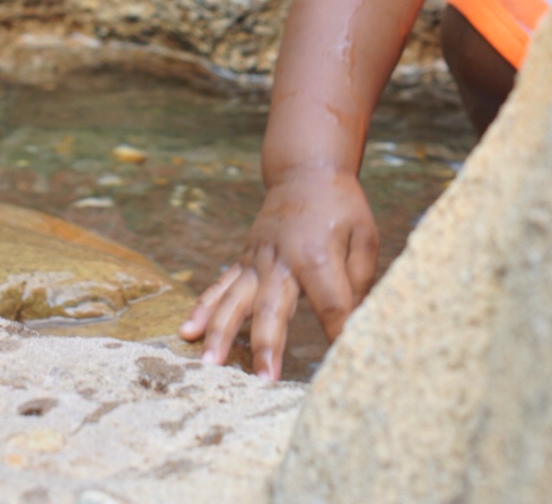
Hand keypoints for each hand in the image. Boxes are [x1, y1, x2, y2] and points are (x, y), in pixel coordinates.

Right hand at [179, 167, 378, 379]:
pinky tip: (187, 331)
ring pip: (236, 299)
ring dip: (222, 332)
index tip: (342, 360)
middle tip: (263, 380)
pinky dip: (204, 308)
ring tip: (210, 363)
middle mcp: (281, 259)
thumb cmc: (341, 207)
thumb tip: (353, 322)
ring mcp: (258, 259)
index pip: (330, 303)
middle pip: (273, 307)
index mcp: (317, 254)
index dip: (337, 331)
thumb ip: (359, 279)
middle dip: (268, 345)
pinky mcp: (245, 259)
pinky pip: (221, 285)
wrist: (307, 171)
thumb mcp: (364, 235)